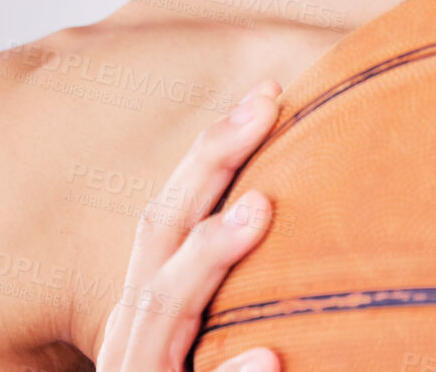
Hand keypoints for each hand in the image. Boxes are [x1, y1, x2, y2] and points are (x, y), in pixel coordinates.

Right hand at [94, 80, 284, 371]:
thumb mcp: (206, 347)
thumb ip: (238, 296)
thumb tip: (303, 218)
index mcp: (148, 315)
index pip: (170, 219)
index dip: (211, 152)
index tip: (269, 90)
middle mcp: (133, 345)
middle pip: (157, 239)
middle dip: (205, 165)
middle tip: (266, 103)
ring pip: (157, 314)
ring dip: (207, 258)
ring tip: (263, 209)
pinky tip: (268, 358)